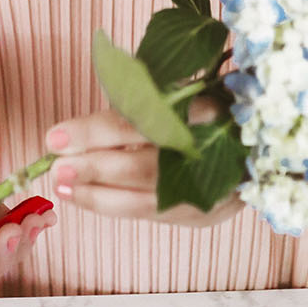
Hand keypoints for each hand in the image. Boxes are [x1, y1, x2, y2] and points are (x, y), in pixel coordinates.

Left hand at [45, 106, 240, 228]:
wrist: (252, 141)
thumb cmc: (200, 109)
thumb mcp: (174, 93)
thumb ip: (134, 102)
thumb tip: (76, 127)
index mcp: (205, 109)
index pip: (142, 124)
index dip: (96, 131)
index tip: (55, 137)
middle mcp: (214, 151)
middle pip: (146, 166)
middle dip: (95, 168)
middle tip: (56, 168)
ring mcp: (213, 189)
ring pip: (148, 199)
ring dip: (99, 195)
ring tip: (63, 185)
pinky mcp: (206, 213)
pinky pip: (154, 213)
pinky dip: (116, 206)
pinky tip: (86, 196)